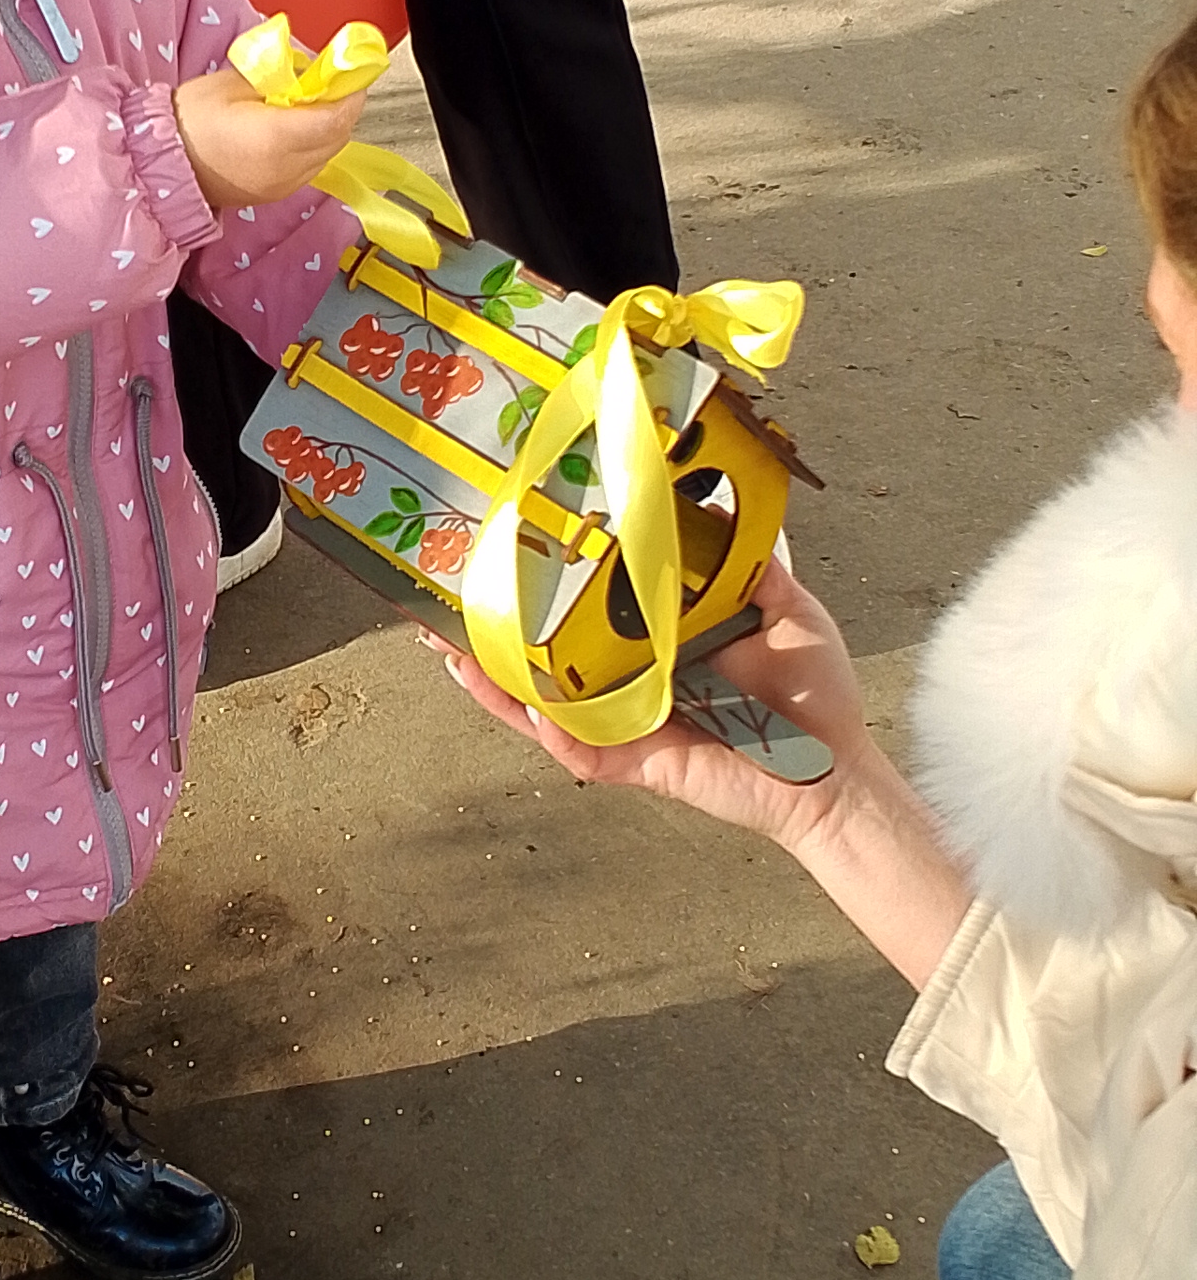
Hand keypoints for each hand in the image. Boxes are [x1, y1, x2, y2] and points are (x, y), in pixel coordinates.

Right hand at [173, 62, 358, 212]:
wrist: (162, 166)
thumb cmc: (189, 121)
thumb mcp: (233, 83)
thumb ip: (278, 75)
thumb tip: (307, 69)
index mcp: (278, 138)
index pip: (336, 118)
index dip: (351, 94)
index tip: (352, 74)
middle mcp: (287, 168)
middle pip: (338, 137)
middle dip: (343, 108)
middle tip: (334, 83)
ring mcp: (283, 186)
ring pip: (327, 154)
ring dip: (329, 128)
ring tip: (312, 103)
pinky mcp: (275, 194)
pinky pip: (310, 166)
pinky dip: (314, 145)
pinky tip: (296, 127)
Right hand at [432, 547, 971, 984]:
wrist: (839, 772)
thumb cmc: (815, 699)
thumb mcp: (786, 610)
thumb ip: (749, 566)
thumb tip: (721, 507)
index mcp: (659, 647)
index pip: (590, 614)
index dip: (547, 588)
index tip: (508, 550)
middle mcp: (632, 686)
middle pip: (548, 660)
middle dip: (492, 636)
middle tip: (441, 603)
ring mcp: (629, 728)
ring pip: (545, 707)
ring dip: (495, 682)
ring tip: (449, 649)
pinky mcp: (639, 766)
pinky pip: (580, 750)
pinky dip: (547, 730)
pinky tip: (519, 702)